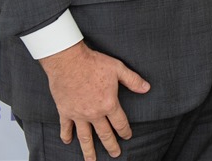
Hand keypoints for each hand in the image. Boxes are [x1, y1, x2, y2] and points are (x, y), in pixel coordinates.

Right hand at [39, 41, 150, 159]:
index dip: (125, 131)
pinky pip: (66, 127)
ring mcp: (78, 114)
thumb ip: (133, 80)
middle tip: (115, 154)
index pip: (120, 123)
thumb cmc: (94, 63)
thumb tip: (147, 88)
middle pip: (104, 134)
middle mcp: (94, 113)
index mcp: (109, 104)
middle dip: (111, 145)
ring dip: (89, 150)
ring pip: (85, 137)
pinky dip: (66, 135)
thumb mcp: (118, 69)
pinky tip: (67, 142)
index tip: (127, 137)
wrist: (68, 61)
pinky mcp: (65, 111)